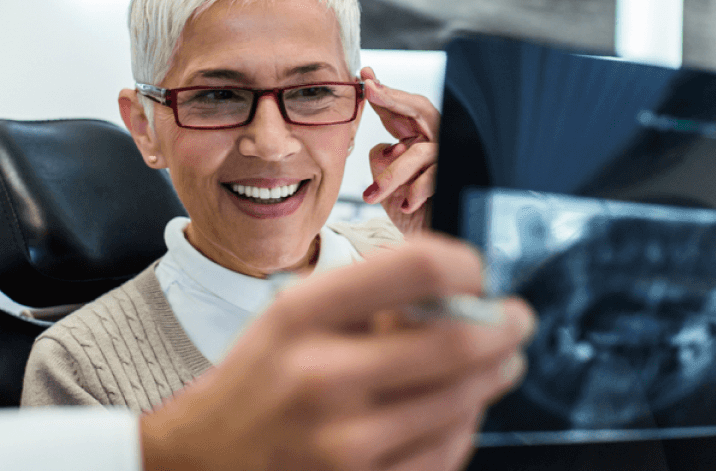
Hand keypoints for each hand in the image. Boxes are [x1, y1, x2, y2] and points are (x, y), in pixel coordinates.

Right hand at [139, 235, 535, 470]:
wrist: (200, 464)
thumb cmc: (258, 382)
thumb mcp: (291, 317)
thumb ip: (369, 298)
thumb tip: (458, 290)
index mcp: (300, 316)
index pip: (416, 269)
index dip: (465, 264)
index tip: (475, 272)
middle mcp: (322, 378)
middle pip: (457, 342)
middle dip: (504, 326)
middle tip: (515, 319)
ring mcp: (343, 446)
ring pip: (462, 402)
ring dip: (493, 375)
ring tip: (496, 362)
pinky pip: (446, 455)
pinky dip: (464, 426)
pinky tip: (458, 410)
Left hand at [361, 66, 438, 234]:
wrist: (428, 238)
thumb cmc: (406, 206)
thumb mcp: (385, 179)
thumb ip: (381, 157)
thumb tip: (385, 147)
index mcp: (417, 137)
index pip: (399, 109)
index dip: (382, 91)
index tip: (365, 75)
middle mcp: (435, 141)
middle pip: (420, 109)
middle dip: (393, 97)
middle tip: (370, 88)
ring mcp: (446, 158)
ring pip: (418, 152)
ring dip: (392, 175)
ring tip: (372, 196)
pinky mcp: (453, 178)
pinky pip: (431, 177)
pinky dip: (415, 191)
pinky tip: (405, 205)